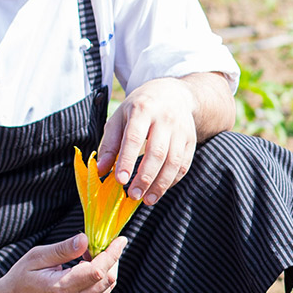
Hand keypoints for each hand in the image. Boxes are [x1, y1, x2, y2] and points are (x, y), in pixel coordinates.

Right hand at [0, 232, 128, 292]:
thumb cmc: (20, 278)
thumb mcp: (36, 257)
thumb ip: (63, 249)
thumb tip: (86, 239)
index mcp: (60, 288)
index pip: (97, 271)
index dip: (112, 253)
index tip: (120, 239)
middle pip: (108, 279)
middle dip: (112, 259)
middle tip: (101, 243)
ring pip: (107, 288)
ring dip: (108, 269)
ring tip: (92, 255)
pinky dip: (102, 279)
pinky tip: (89, 268)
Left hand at [95, 78, 199, 204]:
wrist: (173, 93)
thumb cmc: (139, 107)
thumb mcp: (120, 117)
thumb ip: (110, 144)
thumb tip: (101, 170)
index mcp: (143, 109)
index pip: (135, 138)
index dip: (128, 160)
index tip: (120, 180)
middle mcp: (165, 119)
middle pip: (157, 152)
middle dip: (145, 177)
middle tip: (133, 196)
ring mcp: (181, 130)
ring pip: (174, 161)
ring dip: (160, 184)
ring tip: (147, 200)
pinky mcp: (191, 140)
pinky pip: (184, 164)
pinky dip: (172, 180)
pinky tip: (159, 190)